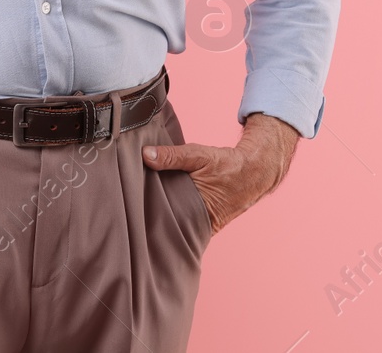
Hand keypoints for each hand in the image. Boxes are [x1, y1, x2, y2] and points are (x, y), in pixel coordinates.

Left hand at [141, 113, 299, 233]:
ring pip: (173, 222)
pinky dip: (171, 213)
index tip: (127, 208)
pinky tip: (156, 206)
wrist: (254, 171)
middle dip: (149, 217)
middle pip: (166, 223)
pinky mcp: (202, 223)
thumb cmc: (227, 165)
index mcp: (196, 213)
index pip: (163, 221)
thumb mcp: (199, 156)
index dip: (146, 216)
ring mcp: (200, 226)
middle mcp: (198, 225)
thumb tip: (145, 155)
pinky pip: (181, 220)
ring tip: (137, 207)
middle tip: (127, 208)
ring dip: (159, 214)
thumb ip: (172, 156)